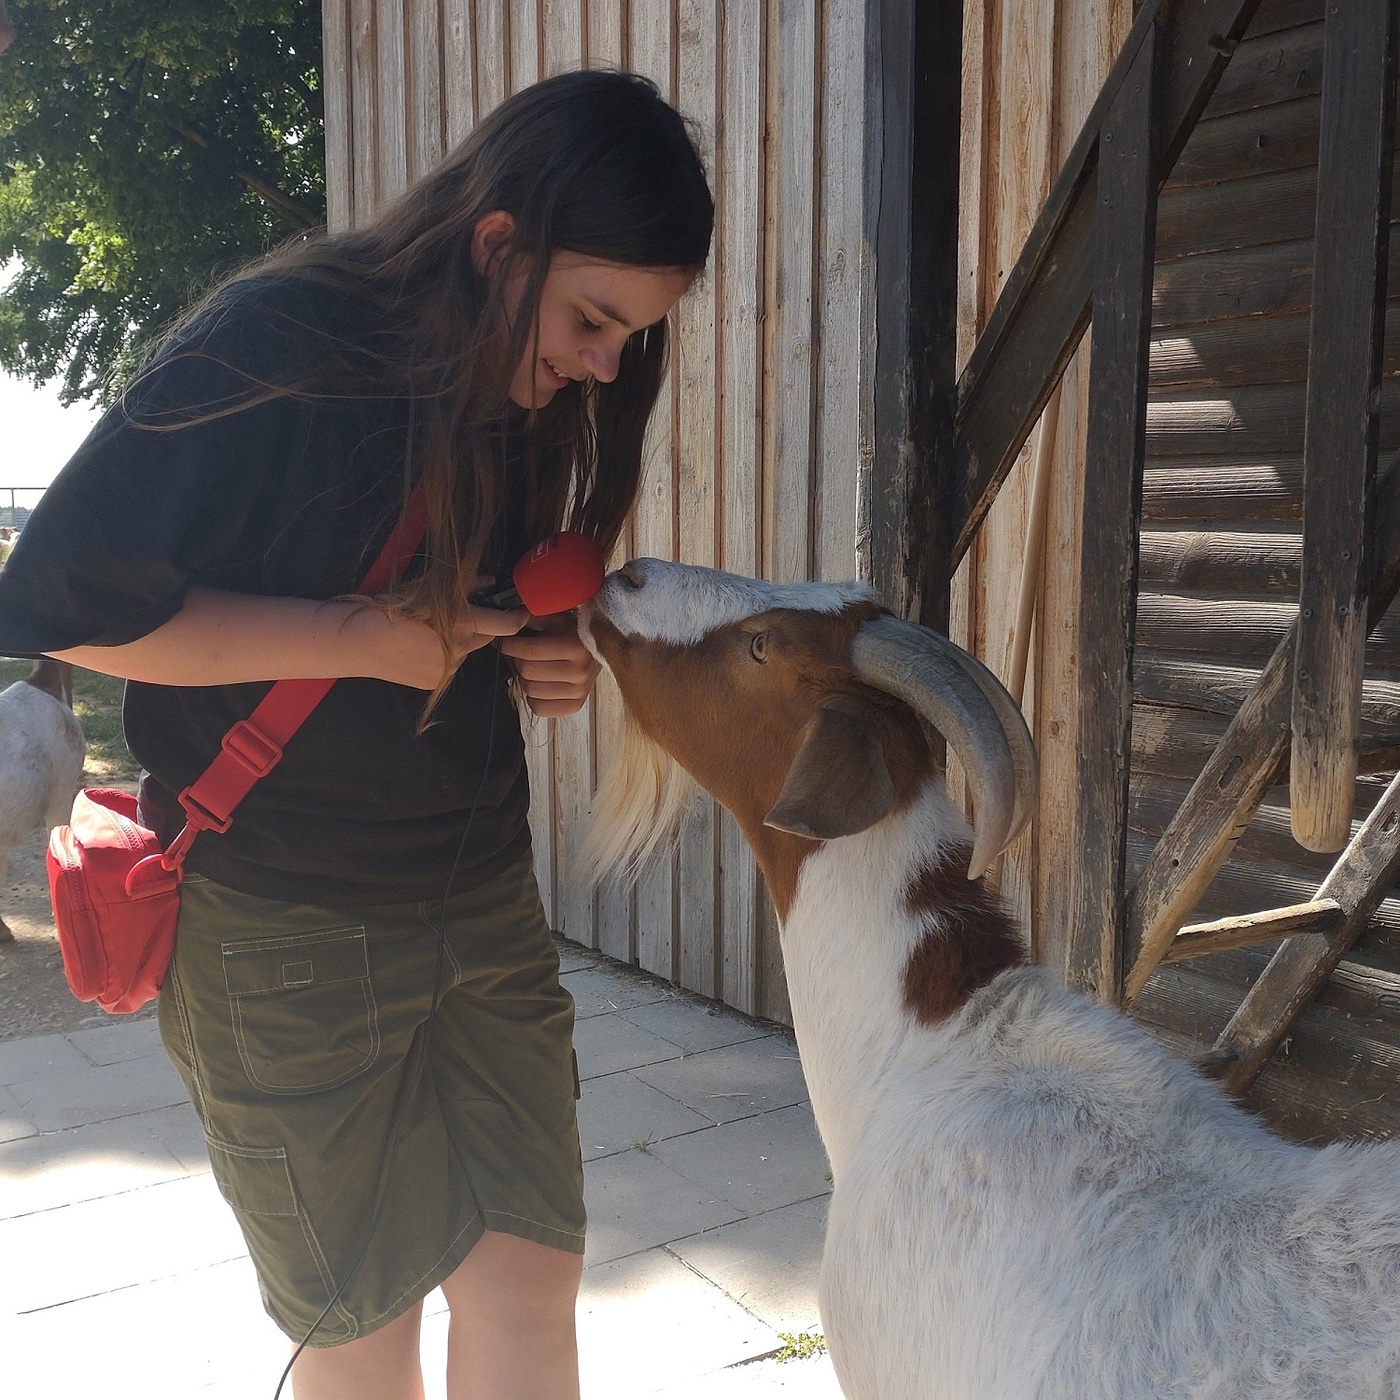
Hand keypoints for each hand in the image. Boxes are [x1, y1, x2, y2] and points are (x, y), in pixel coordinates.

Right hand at [350, 599, 529, 689]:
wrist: (355, 642)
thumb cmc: (389, 608)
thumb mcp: (426, 589)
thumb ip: (463, 586)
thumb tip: (490, 581)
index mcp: (460, 624)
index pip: (504, 624)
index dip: (518, 617)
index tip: (524, 611)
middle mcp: (460, 650)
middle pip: (485, 637)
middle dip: (482, 624)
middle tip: (466, 612)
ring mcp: (448, 669)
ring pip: (466, 651)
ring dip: (460, 640)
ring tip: (431, 630)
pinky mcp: (436, 682)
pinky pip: (449, 664)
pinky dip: (444, 654)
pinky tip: (420, 647)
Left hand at [498, 612, 600, 716]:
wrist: (598, 650)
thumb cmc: (573, 632)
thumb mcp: (556, 617)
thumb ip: (534, 616)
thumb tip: (510, 617)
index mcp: (577, 646)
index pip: (531, 651)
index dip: (511, 645)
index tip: (506, 641)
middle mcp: (581, 671)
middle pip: (528, 672)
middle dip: (518, 661)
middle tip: (519, 654)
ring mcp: (579, 691)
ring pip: (531, 691)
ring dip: (525, 679)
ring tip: (532, 667)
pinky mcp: (575, 705)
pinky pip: (539, 708)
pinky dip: (534, 697)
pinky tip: (540, 684)